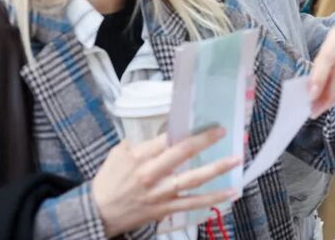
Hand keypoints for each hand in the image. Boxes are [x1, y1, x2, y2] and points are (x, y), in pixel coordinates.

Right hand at [92, 128, 240, 236]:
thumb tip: (163, 131)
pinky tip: (231, 192)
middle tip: (222, 130)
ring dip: (216, 168)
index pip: (167, 138)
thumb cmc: (108, 181)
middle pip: (183, 153)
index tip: (202, 119)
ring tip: (236, 159)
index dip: (186, 128)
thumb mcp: (118, 154)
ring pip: (193, 179)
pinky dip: (213, 198)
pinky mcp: (166, 209)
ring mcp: (161, 193)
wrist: (98, 213)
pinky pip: (194, 203)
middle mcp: (152, 174)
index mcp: (140, 157)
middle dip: (204, 140)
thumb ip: (140, 142)